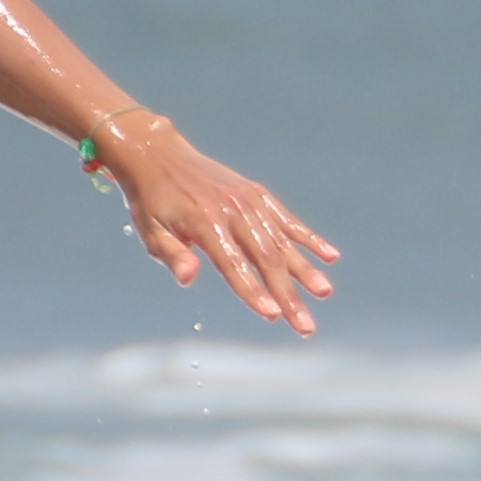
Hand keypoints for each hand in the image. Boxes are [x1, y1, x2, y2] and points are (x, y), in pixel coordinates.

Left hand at [93, 114, 335, 331]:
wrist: (158, 155)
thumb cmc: (151, 201)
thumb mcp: (150, 230)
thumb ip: (172, 254)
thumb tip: (189, 278)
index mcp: (204, 222)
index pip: (233, 264)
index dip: (253, 291)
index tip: (272, 315)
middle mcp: (232, 210)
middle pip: (265, 258)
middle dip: (288, 294)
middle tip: (305, 325)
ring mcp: (248, 201)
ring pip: (282, 242)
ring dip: (305, 271)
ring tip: (324, 293)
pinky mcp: (258, 195)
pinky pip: (287, 220)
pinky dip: (309, 239)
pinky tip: (330, 257)